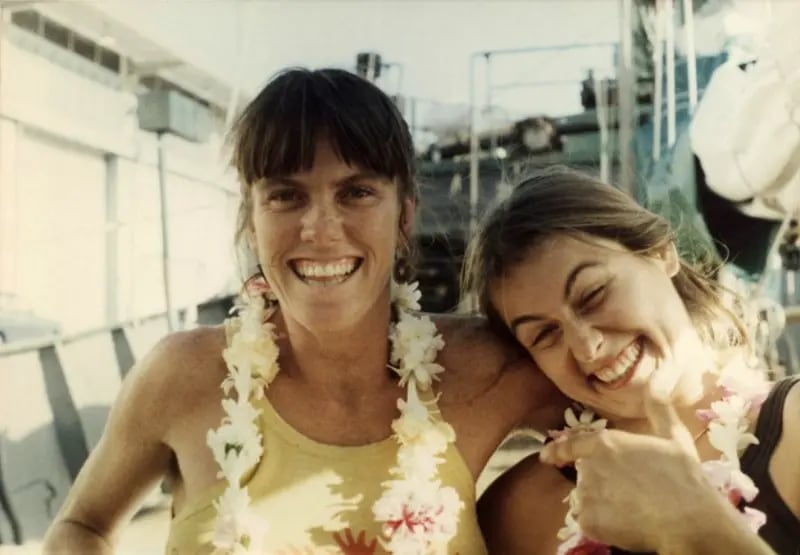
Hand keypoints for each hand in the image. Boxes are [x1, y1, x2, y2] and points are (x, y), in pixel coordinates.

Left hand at [539, 386, 712, 552]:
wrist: (690, 519)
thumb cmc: (684, 477)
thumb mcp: (675, 437)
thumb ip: (659, 409)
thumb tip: (655, 383)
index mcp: (606, 443)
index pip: (572, 445)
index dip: (558, 450)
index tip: (546, 456)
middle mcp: (591, 466)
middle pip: (585, 474)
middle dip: (601, 482)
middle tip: (630, 491)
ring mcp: (588, 494)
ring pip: (586, 499)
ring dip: (601, 503)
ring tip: (630, 507)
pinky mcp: (590, 520)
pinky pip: (588, 520)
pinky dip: (602, 524)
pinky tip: (625, 522)